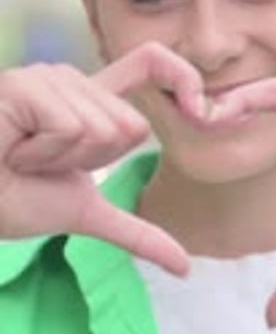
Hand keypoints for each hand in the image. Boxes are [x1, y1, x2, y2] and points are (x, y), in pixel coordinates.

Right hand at [0, 42, 203, 273]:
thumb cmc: (18, 200)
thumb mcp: (89, 213)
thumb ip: (138, 233)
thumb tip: (185, 269)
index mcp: (91, 103)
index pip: (148, 65)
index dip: (181, 75)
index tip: (199, 109)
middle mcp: (74, 82)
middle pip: (132, 126)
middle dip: (92, 161)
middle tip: (45, 163)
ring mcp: (49, 79)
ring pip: (104, 128)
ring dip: (62, 160)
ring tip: (24, 157)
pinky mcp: (27, 86)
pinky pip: (71, 128)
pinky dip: (42, 154)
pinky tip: (13, 149)